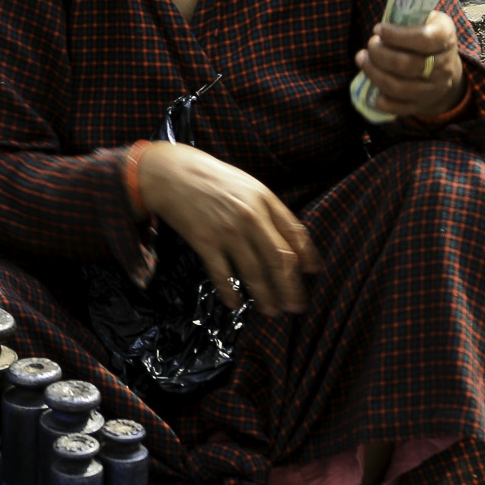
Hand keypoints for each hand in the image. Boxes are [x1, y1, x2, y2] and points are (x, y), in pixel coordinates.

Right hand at [135, 142, 323, 315]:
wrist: (170, 173)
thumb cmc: (209, 177)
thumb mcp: (247, 185)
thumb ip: (267, 208)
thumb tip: (285, 237)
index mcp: (265, 199)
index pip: (295, 233)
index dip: (308, 256)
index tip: (314, 273)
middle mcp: (251, 216)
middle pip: (279, 259)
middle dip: (291, 287)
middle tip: (297, 306)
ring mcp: (228, 231)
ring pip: (254, 271)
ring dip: (265, 296)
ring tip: (272, 311)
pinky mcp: (205, 242)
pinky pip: (222, 275)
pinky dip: (230, 293)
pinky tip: (235, 305)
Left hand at [356, 11, 464, 116]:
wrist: (446, 69)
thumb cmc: (428, 38)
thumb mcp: (427, 20)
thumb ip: (409, 17)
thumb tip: (383, 18)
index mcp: (445, 38)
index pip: (423, 39)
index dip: (395, 35)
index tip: (378, 29)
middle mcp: (443, 66)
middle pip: (406, 65)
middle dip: (379, 54)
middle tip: (369, 45)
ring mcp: (433, 89)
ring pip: (398, 87)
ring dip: (374, 73)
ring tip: (362, 59)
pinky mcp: (421, 105)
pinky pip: (397, 107)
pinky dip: (380, 98)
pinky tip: (372, 84)